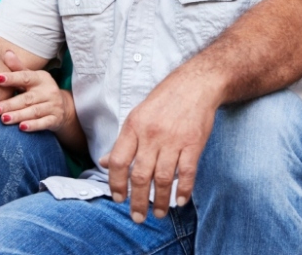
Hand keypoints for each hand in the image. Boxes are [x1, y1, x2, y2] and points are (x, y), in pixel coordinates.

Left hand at [0, 51, 69, 132]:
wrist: (63, 107)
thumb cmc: (40, 90)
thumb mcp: (31, 78)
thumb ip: (18, 68)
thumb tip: (6, 52)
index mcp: (41, 78)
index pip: (25, 77)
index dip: (12, 78)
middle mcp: (48, 91)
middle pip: (27, 98)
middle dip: (10, 104)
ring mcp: (53, 106)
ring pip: (34, 111)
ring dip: (18, 115)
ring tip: (4, 119)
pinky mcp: (55, 119)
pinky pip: (44, 123)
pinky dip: (34, 126)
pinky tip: (22, 128)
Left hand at [100, 77, 218, 222]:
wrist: (195, 84)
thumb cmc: (164, 100)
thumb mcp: (137, 116)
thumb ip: (124, 142)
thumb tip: (106, 162)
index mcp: (134, 127)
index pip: (119, 161)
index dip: (116, 183)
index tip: (118, 198)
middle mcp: (152, 135)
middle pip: (141, 175)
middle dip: (137, 201)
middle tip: (137, 217)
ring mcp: (174, 140)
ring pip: (163, 178)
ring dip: (160, 201)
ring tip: (158, 214)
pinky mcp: (194, 143)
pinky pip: (187, 172)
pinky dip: (183, 190)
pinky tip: (179, 201)